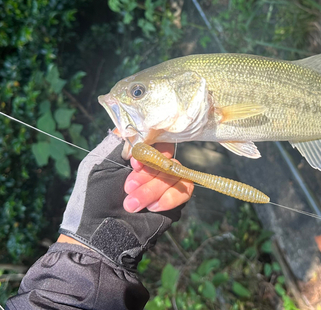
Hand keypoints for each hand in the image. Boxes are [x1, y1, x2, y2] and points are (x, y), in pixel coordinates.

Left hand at [59, 133, 192, 270]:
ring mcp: (164, 183)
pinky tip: (153, 208)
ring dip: (154, 188)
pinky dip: (170, 197)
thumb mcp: (98, 165)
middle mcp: (152, 166)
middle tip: (128, 187)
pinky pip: (185, 189)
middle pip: (166, 155)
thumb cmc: (92, 200)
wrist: (99, 238)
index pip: (155, 138)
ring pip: (175, 172)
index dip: (149, 146)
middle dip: (148, 172)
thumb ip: (117, 143)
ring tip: (132, 204)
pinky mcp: (174, 201)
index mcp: (134, 155)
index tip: (133, 161)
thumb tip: (134, 124)